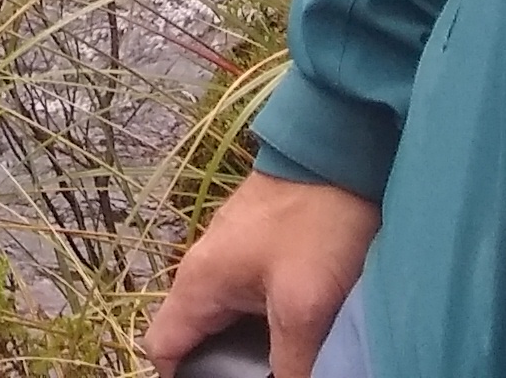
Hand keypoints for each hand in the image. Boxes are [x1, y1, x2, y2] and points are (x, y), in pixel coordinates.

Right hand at [146, 171, 377, 377]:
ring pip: (227, 316)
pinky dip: (266, 318)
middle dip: (223, 363)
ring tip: (286, 358)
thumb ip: (289, 361)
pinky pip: (250, 294)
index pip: (162, 347)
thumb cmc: (316, 223)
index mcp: (199, 280)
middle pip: (197, 335)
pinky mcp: (261, 240)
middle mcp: (205, 265)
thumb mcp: (303, 304)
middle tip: (261, 373)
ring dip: (250, 342)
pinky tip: (301, 326)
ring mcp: (232, 249)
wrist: (343, 149)